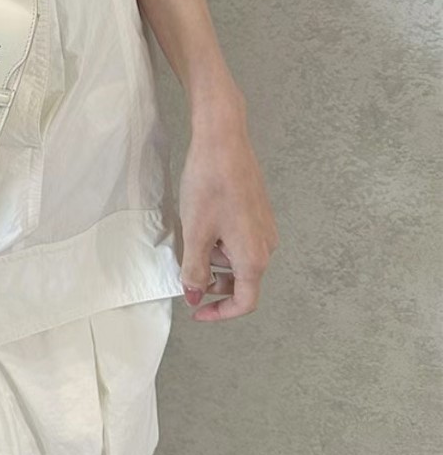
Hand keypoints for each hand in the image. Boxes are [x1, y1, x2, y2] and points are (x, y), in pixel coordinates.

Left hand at [177, 92, 277, 320]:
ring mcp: (265, 227)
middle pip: (243, 281)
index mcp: (254, 258)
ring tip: (193, 234)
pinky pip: (241, 239)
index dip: (220, 313)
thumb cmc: (209, 186)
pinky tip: (204, 221)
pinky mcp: (259, 211)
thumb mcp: (195, 233)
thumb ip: (195, 270)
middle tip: (187, 269)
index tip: (196, 310)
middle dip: (215, 283)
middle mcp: (266, 246)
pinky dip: (222, 242)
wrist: (224, 141)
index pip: (244, 302)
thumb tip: (195, 296)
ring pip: (240, 259)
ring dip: (216, 259)